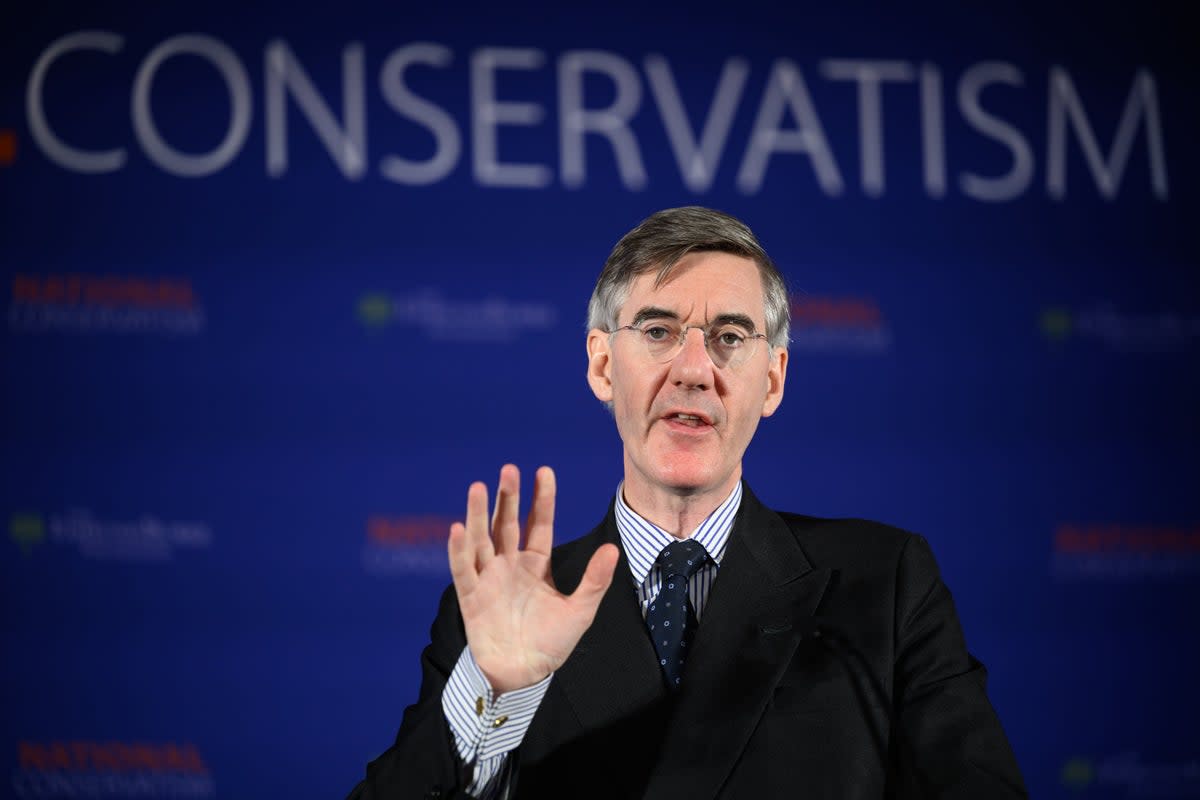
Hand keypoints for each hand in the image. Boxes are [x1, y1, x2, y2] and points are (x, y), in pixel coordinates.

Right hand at [448, 464, 618, 693]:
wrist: (523, 676)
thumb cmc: (551, 643)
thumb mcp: (580, 611)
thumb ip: (594, 580)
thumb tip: (613, 549)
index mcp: (536, 564)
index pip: (538, 524)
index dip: (541, 499)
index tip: (543, 471)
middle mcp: (509, 564)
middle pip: (506, 524)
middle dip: (507, 497)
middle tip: (509, 469)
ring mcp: (488, 578)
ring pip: (481, 539)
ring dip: (478, 513)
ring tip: (477, 486)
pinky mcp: (471, 598)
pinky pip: (462, 570)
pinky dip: (458, 550)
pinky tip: (458, 528)